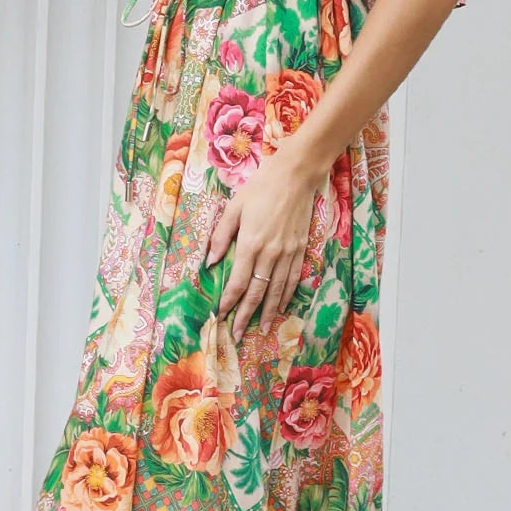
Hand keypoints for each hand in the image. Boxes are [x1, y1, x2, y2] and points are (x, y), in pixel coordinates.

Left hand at [204, 151, 322, 342]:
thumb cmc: (261, 188)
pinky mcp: (300, 249)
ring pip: (277, 290)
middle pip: (256, 292)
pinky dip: (286, 296)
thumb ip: (221, 236)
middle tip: (239, 334)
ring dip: (268, 312)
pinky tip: (280, 306)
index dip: (229, 301)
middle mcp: (271, 253)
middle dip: (246, 315)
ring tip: (261, 329)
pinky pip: (292, 279)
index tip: (221, 315)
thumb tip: (210, 262)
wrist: (296, 176)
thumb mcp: (234, 207)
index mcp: (251, 243)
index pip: (237, 282)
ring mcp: (288, 253)